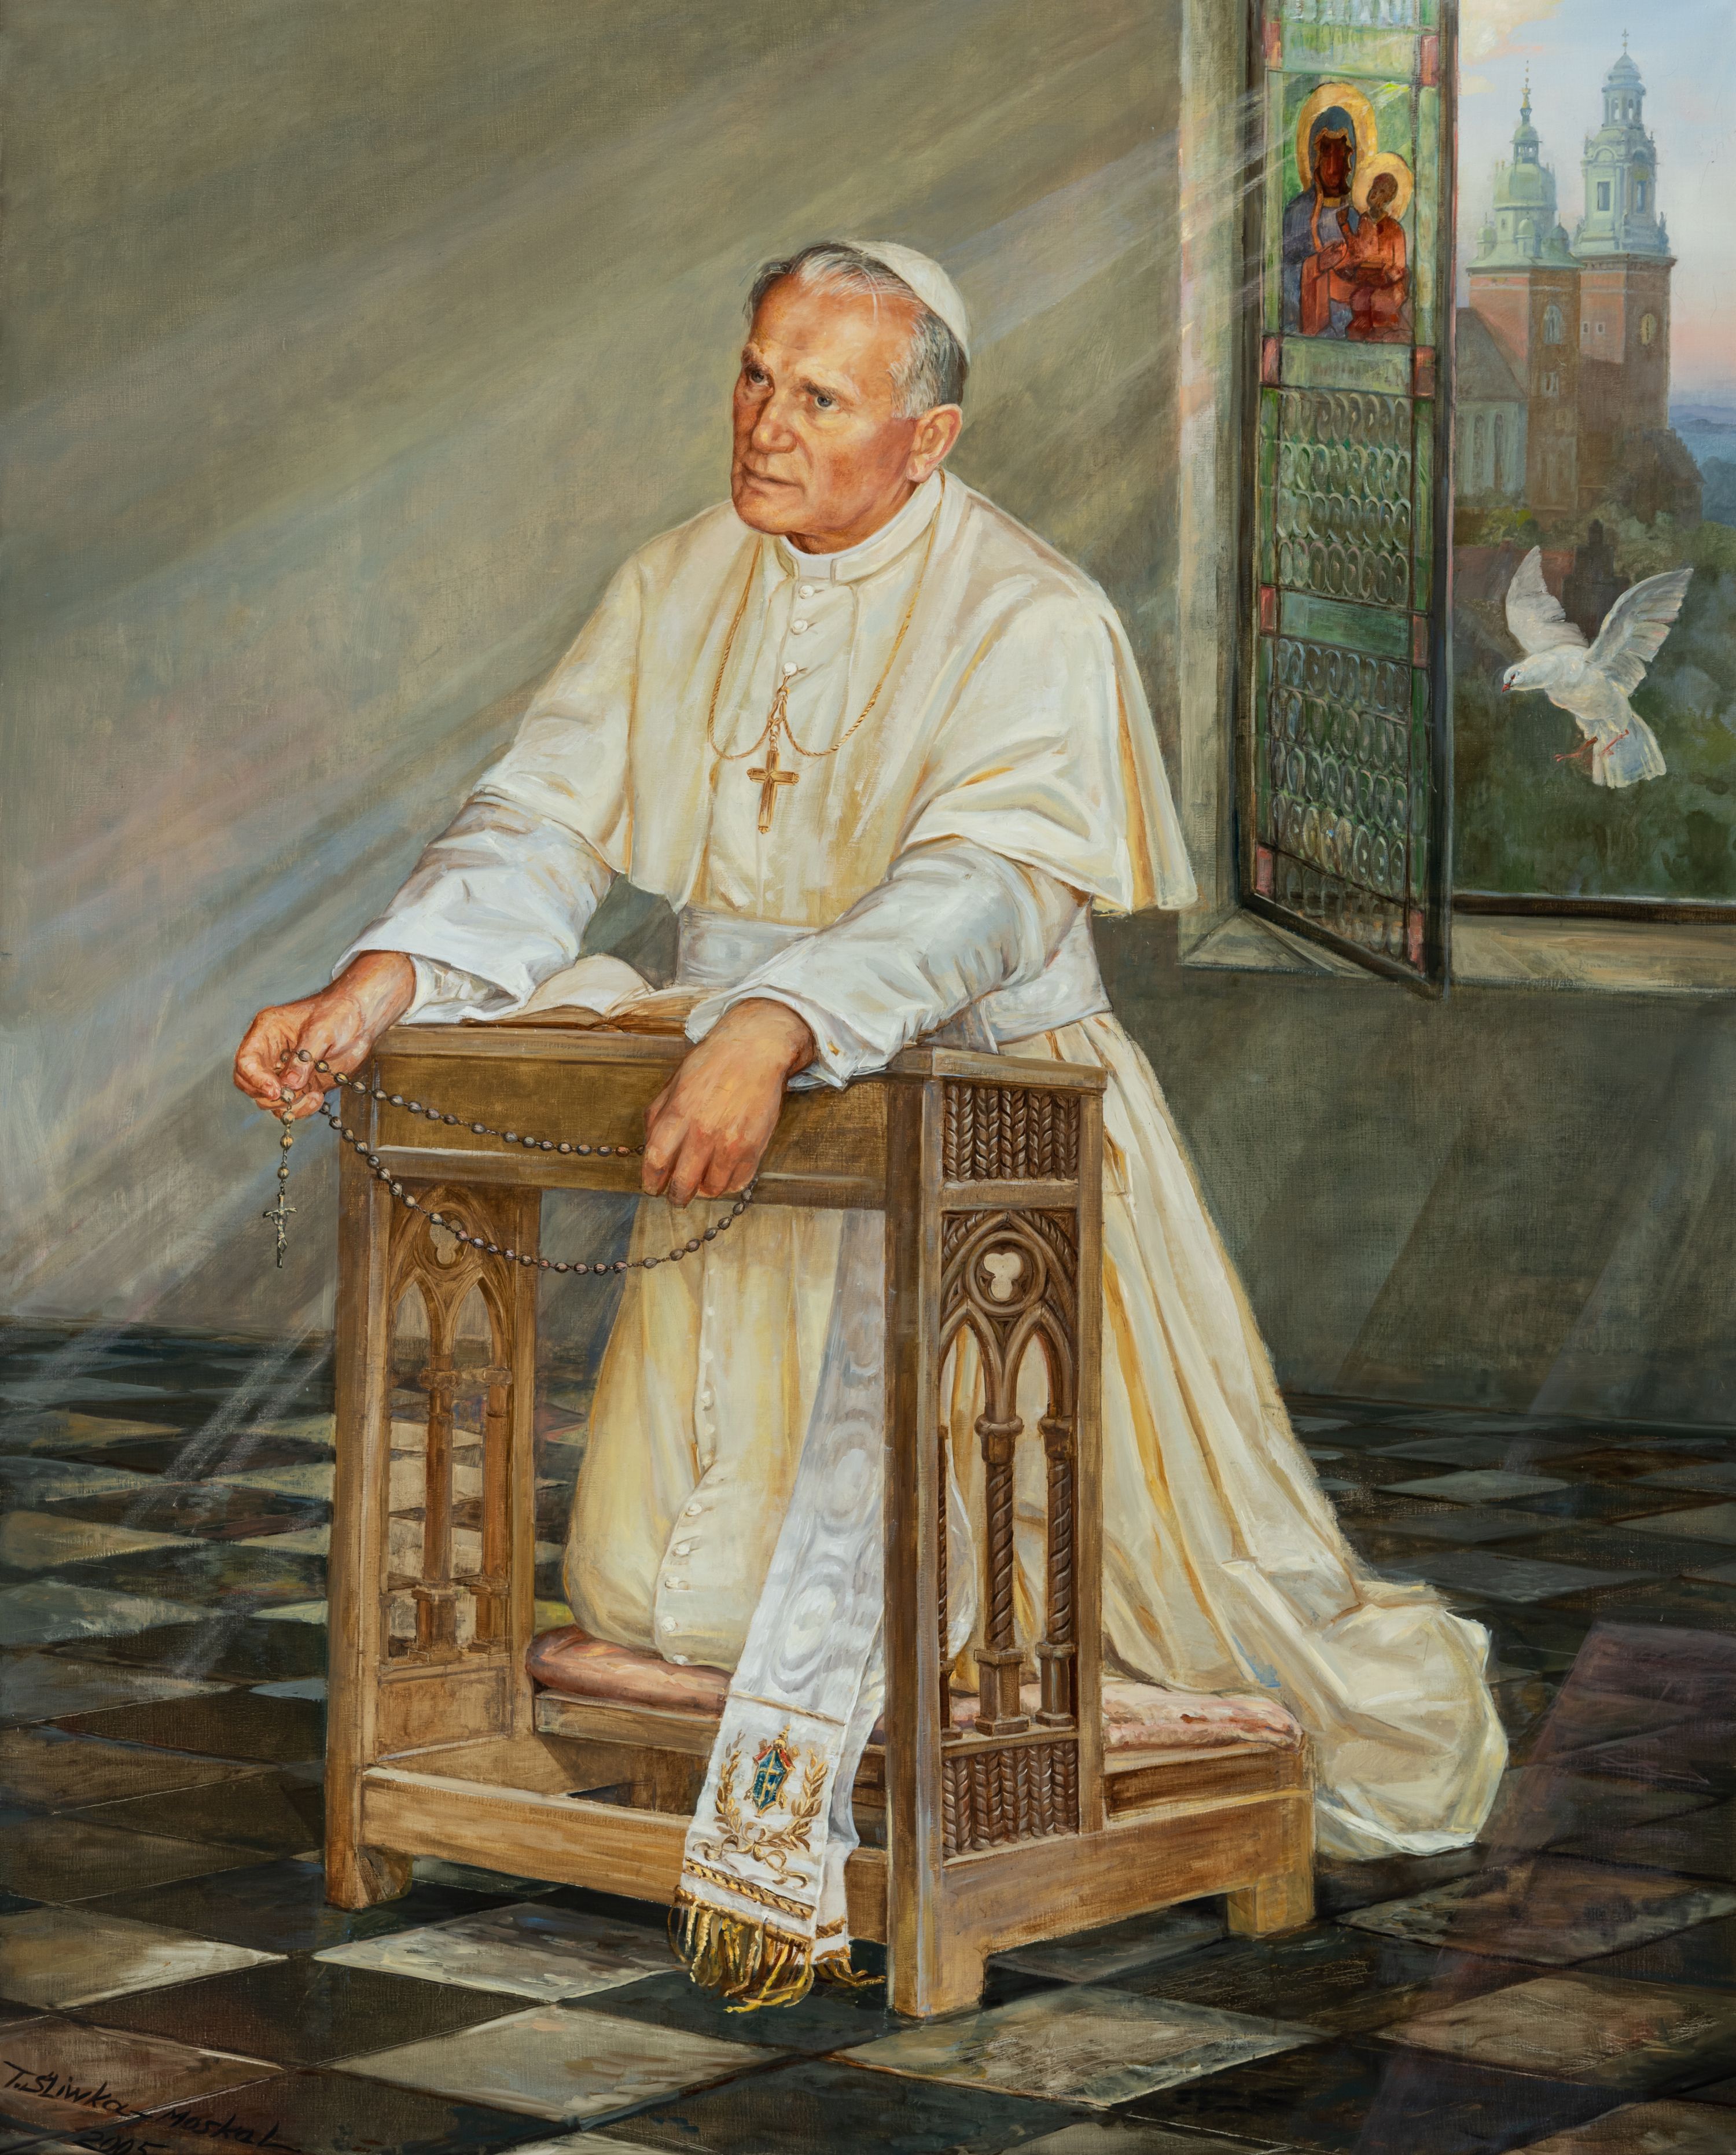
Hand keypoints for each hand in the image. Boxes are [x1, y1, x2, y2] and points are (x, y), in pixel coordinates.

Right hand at [233, 953, 416, 1121]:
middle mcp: (270, 1053)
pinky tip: (317, 1098)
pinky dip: (301, 1108)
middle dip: (269, 1096)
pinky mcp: (300, 1084)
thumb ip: (304, 1059)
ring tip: (313, 1096)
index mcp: (267, 1032)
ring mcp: (284, 1071)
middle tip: (293, 1095)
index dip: (255, 1079)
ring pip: (269, 1100)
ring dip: (288, 1105)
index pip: (246, 1060)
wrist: (361, 1018)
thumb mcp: (322, 1031)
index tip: (275, 1090)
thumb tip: (290, 1085)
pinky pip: (290, 1105)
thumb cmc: (339, 1013)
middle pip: (249, 1085)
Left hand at [642, 999, 815, 1206]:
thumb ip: (658, 1116)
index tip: (653, 1187)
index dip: (651, 1181)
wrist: (755, 1049)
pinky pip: (738, 1182)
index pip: (655, 1162)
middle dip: (677, 1196)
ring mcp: (730, 1142)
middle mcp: (703, 1132)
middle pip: (683, 1184)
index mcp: (678, 1114)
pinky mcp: (754, 1147)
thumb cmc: (712, 1063)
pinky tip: (724, 1174)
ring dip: (705, 1190)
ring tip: (703, 1183)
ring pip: (712, 1189)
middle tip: (677, 1197)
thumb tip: (649, 1148)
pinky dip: (729, 1184)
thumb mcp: (674, 1083)